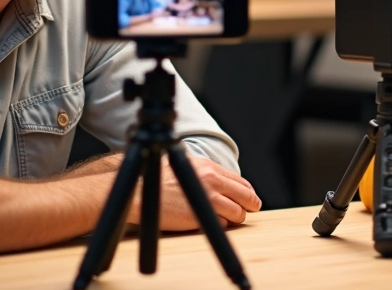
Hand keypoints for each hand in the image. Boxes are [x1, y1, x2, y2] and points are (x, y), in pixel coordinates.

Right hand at [132, 155, 261, 230]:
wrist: (140, 193)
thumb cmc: (159, 180)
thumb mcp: (186, 165)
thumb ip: (206, 172)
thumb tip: (223, 181)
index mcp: (209, 167)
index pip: (241, 182)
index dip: (248, 192)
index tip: (249, 199)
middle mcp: (211, 181)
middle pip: (246, 197)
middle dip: (250, 206)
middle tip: (250, 210)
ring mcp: (207, 199)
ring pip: (237, 213)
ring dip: (234, 218)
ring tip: (226, 218)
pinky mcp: (200, 216)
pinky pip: (221, 225)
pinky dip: (218, 225)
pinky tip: (208, 222)